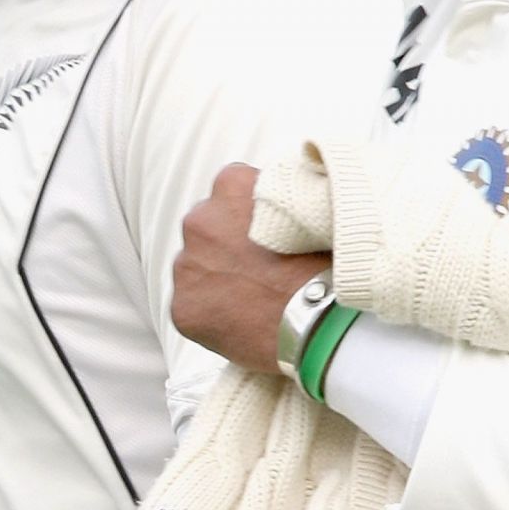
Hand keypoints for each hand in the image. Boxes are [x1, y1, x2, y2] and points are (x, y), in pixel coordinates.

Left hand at [171, 163, 329, 371]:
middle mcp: (200, 220)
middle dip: (228, 242)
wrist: (321, 323)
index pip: (234, 189)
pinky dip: (212, 312)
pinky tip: (242, 321)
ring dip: (217, 276)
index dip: (255, 213)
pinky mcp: (182, 308)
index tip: (274, 231)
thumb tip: (282, 202)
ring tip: (255, 296)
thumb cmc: (325, 266)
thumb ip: (283, 199)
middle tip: (264, 266)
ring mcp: (187, 265)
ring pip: (197, 265)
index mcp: (231, 185)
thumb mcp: (311, 210)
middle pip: (209, 225)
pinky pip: (193, 305)